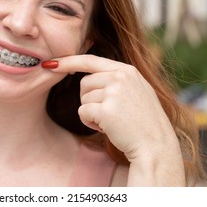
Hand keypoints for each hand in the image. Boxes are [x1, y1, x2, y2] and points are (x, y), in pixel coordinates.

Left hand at [43, 55, 184, 184]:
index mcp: (127, 70)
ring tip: (112, 121)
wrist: (156, 146)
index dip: (69, 61)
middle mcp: (120, 77)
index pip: (90, 60)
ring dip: (91, 112)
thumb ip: (116, 79)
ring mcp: (114, 92)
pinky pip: (82, 112)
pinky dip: (89, 122)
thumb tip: (88, 77)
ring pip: (83, 99)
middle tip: (108, 112)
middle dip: (89, 99)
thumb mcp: (136, 90)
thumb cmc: (143, 121)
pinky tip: (107, 128)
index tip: (51, 63)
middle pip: (84, 83)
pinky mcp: (106, 109)